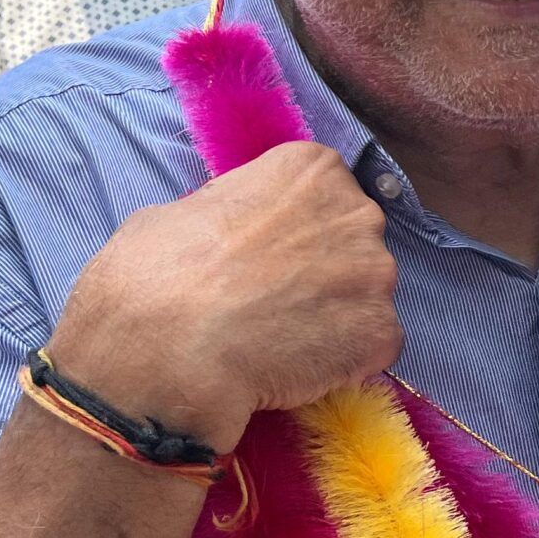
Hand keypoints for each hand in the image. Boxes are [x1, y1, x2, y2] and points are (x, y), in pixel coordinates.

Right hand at [44, 142, 400, 455]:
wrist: (166, 352)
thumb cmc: (155, 274)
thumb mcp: (179, 211)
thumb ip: (230, 209)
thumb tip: (230, 228)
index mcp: (311, 168)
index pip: (322, 192)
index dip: (293, 229)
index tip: (264, 255)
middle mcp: (358, 212)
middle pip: (353, 242)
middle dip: (323, 270)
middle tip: (274, 302)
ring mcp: (377, 274)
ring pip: (365, 298)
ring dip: (335, 318)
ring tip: (280, 340)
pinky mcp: (383, 333)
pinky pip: (369, 348)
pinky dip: (342, 362)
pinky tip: (296, 369)